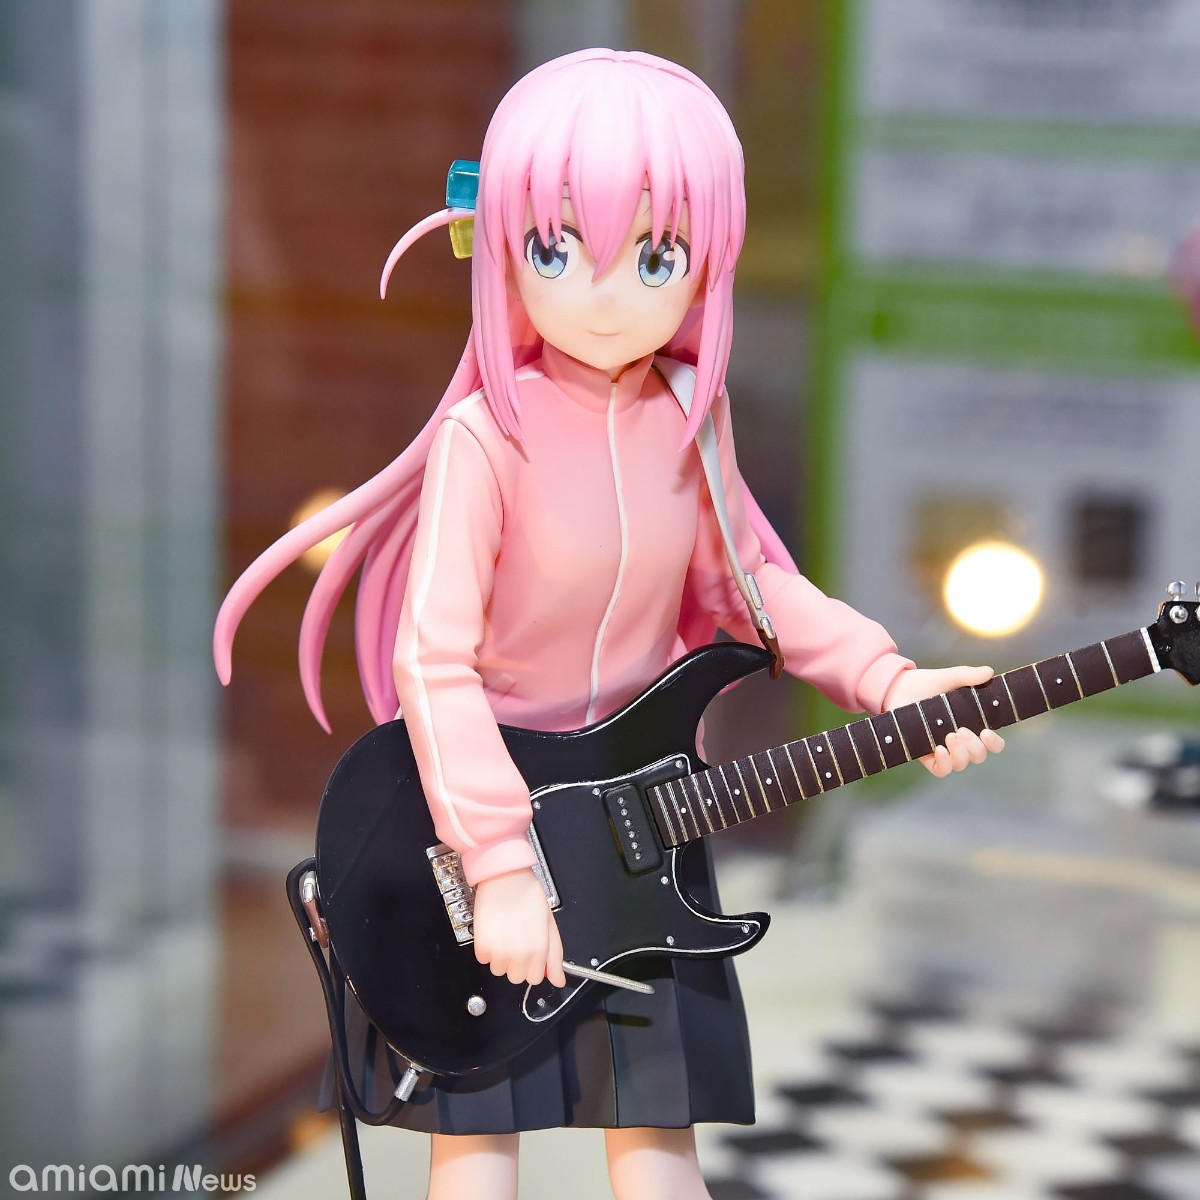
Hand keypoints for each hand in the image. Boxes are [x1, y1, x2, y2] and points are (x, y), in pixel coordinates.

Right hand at [472, 867, 565, 987]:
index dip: (532, 966)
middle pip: (515, 978)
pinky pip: (483, 959)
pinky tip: (494, 931)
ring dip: (500, 957)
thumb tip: (559, 979)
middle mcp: (519, 955)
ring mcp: (499, 952)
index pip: (535, 978)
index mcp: (539, 950)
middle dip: (515, 963)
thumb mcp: (549, 924)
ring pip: (498, 970)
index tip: (529, 955)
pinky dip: (486, 949)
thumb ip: (554, 955)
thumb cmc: (528, 895)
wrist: (506, 877)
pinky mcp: (482, 946)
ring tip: (504, 934)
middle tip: (516, 942)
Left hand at [884, 666, 1005, 777]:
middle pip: (978, 756)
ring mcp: (942, 747)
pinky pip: (941, 770)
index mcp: (970, 723)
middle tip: (962, 730)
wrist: (896, 688)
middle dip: (975, 747)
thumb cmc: (925, 683)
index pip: (991, 743)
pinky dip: (945, 764)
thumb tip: (989, 672)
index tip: (986, 732)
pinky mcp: (924, 754)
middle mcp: (959, 739)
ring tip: (950, 735)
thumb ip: (968, 675)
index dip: (994, 743)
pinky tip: (939, 749)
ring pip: (961, 764)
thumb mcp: (949, 677)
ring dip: (960, 754)